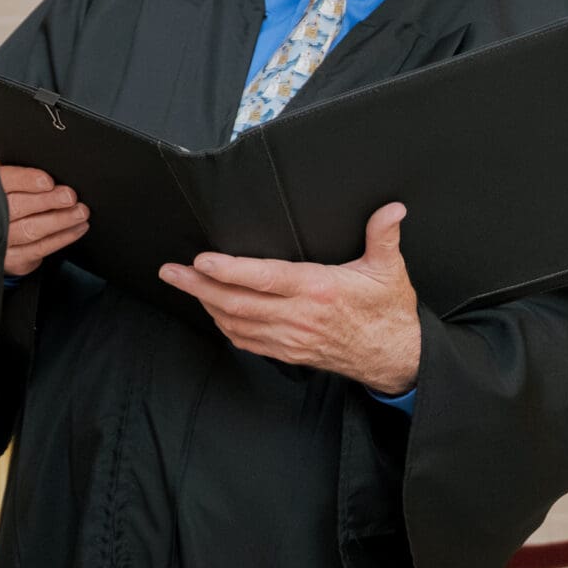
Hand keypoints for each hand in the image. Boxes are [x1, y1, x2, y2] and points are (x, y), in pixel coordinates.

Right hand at [2, 165, 87, 277]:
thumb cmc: (9, 198)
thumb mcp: (8, 179)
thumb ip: (22, 174)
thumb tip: (50, 172)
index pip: (5, 181)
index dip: (26, 181)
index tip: (48, 181)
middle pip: (17, 207)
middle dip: (47, 201)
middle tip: (70, 196)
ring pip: (30, 230)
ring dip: (60, 221)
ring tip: (80, 212)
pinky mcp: (13, 259)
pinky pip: (39, 249)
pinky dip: (61, 238)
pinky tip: (77, 228)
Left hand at [156, 203, 420, 394]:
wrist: (396, 357)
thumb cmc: (389, 312)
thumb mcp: (390, 271)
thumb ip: (383, 237)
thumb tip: (392, 209)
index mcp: (318, 290)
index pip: (264, 279)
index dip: (229, 271)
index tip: (201, 261)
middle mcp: (299, 316)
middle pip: (236, 302)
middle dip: (198, 286)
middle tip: (171, 272)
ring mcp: (290, 337)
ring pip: (235, 323)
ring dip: (206, 304)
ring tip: (184, 284)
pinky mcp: (288, 352)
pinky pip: (246, 341)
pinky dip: (223, 325)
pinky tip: (212, 310)